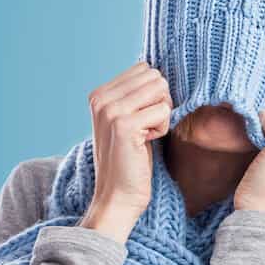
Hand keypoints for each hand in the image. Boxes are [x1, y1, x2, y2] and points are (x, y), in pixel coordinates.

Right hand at [78, 62, 172, 242]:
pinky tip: (146, 144)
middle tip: (147, 129)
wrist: (117, 196)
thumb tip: (160, 74)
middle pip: (155, 77)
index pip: (144, 68)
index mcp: (99, 94)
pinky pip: (164, 111)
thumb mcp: (129, 121)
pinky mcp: (124, 125)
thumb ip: (137, 96)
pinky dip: (163, 129)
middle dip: (161, 103)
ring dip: (162, 115)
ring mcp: (110, 110)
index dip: (154, 95)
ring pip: (161, 90)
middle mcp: (101, 98)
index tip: (142, 121)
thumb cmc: (130, 160)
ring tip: (145, 136)